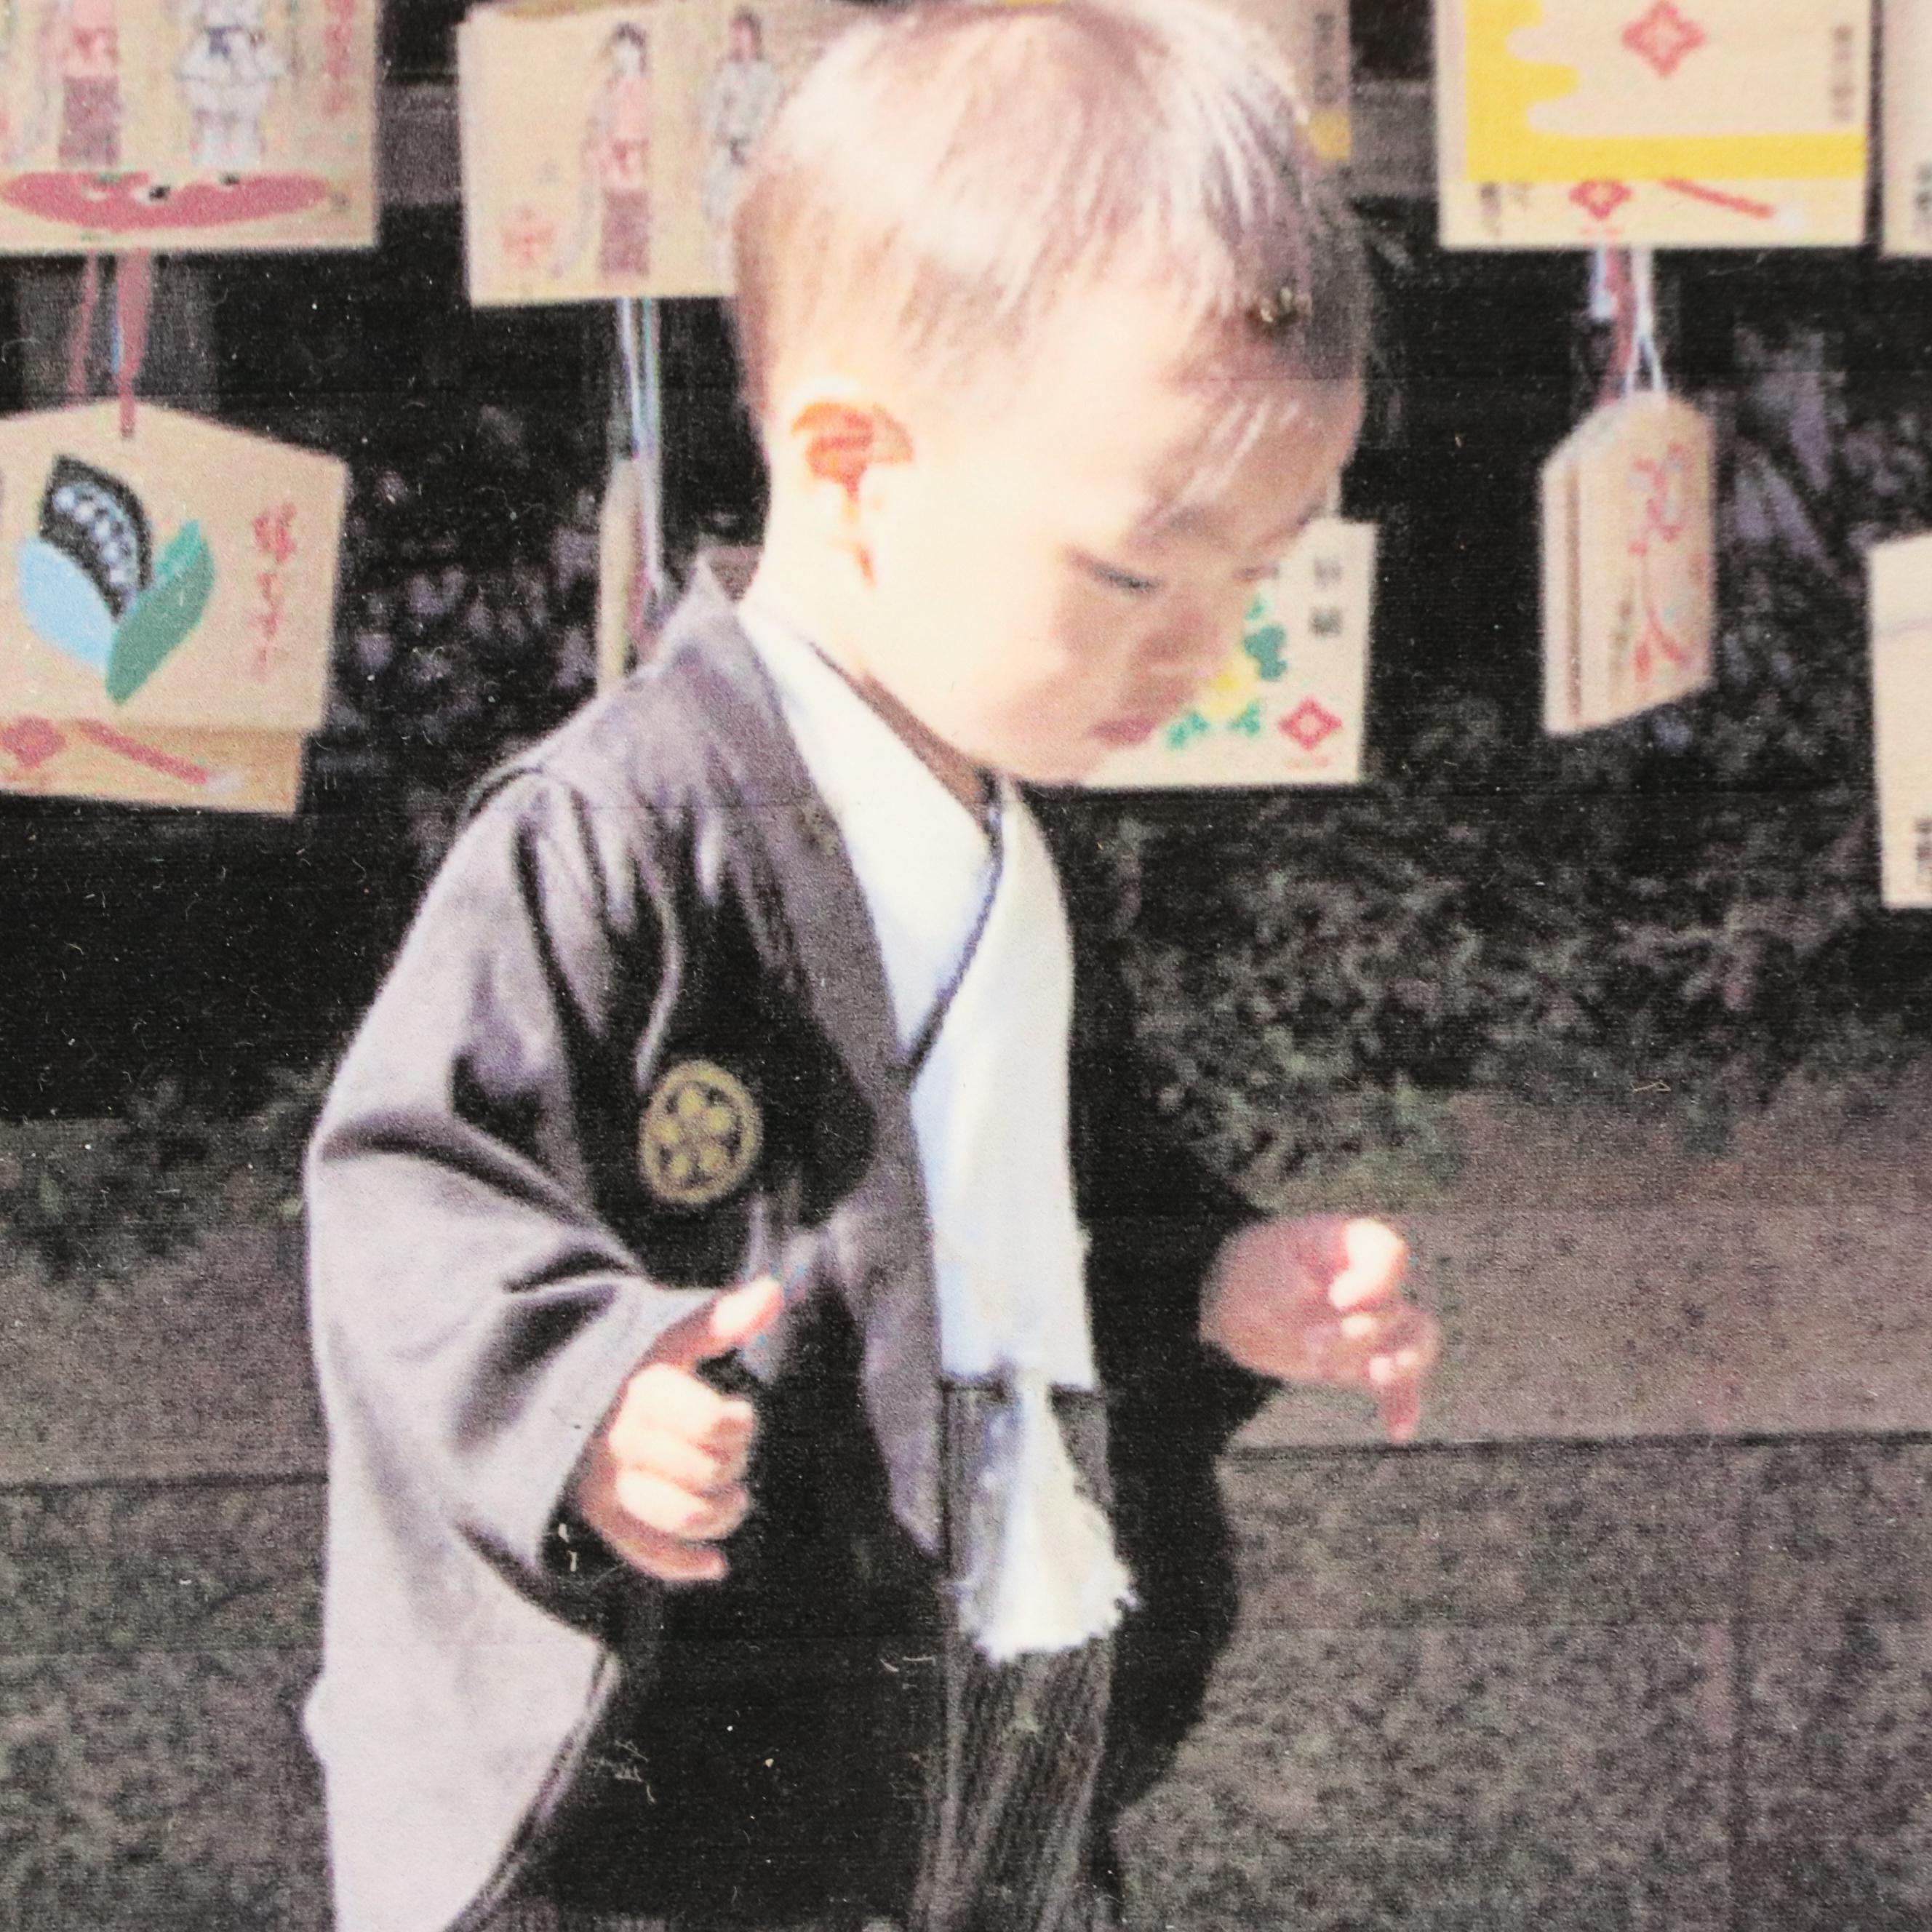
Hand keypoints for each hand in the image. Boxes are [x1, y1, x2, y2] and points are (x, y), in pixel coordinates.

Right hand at [573, 1277, 783, 1583]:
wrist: (555, 1391)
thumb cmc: (632, 1361)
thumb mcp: (670, 1333)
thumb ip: (721, 1319)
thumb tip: (773, 1291)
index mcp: (643, 1390)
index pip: (713, 1424)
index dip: (740, 1425)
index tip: (739, 1414)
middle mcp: (620, 1439)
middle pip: (705, 1471)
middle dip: (734, 1464)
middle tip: (733, 1451)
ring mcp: (605, 1482)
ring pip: (679, 1516)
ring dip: (721, 1514)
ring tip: (735, 1499)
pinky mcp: (597, 1517)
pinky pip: (643, 1553)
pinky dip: (685, 1565)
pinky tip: (717, 1564)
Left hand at [1201, 1216, 1439, 1442]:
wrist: (1235, 1307)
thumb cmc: (1251, 1271)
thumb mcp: (1257, 1264)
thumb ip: (1286, 1277)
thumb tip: (1315, 1292)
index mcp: (1348, 1247)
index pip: (1388, 1254)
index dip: (1374, 1281)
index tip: (1338, 1299)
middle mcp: (1371, 1285)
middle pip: (1394, 1307)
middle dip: (1358, 1332)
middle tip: (1310, 1343)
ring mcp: (1374, 1324)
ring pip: (1414, 1342)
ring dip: (1402, 1364)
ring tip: (1375, 1377)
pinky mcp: (1367, 1362)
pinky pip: (1400, 1384)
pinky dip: (1403, 1404)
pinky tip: (1398, 1429)